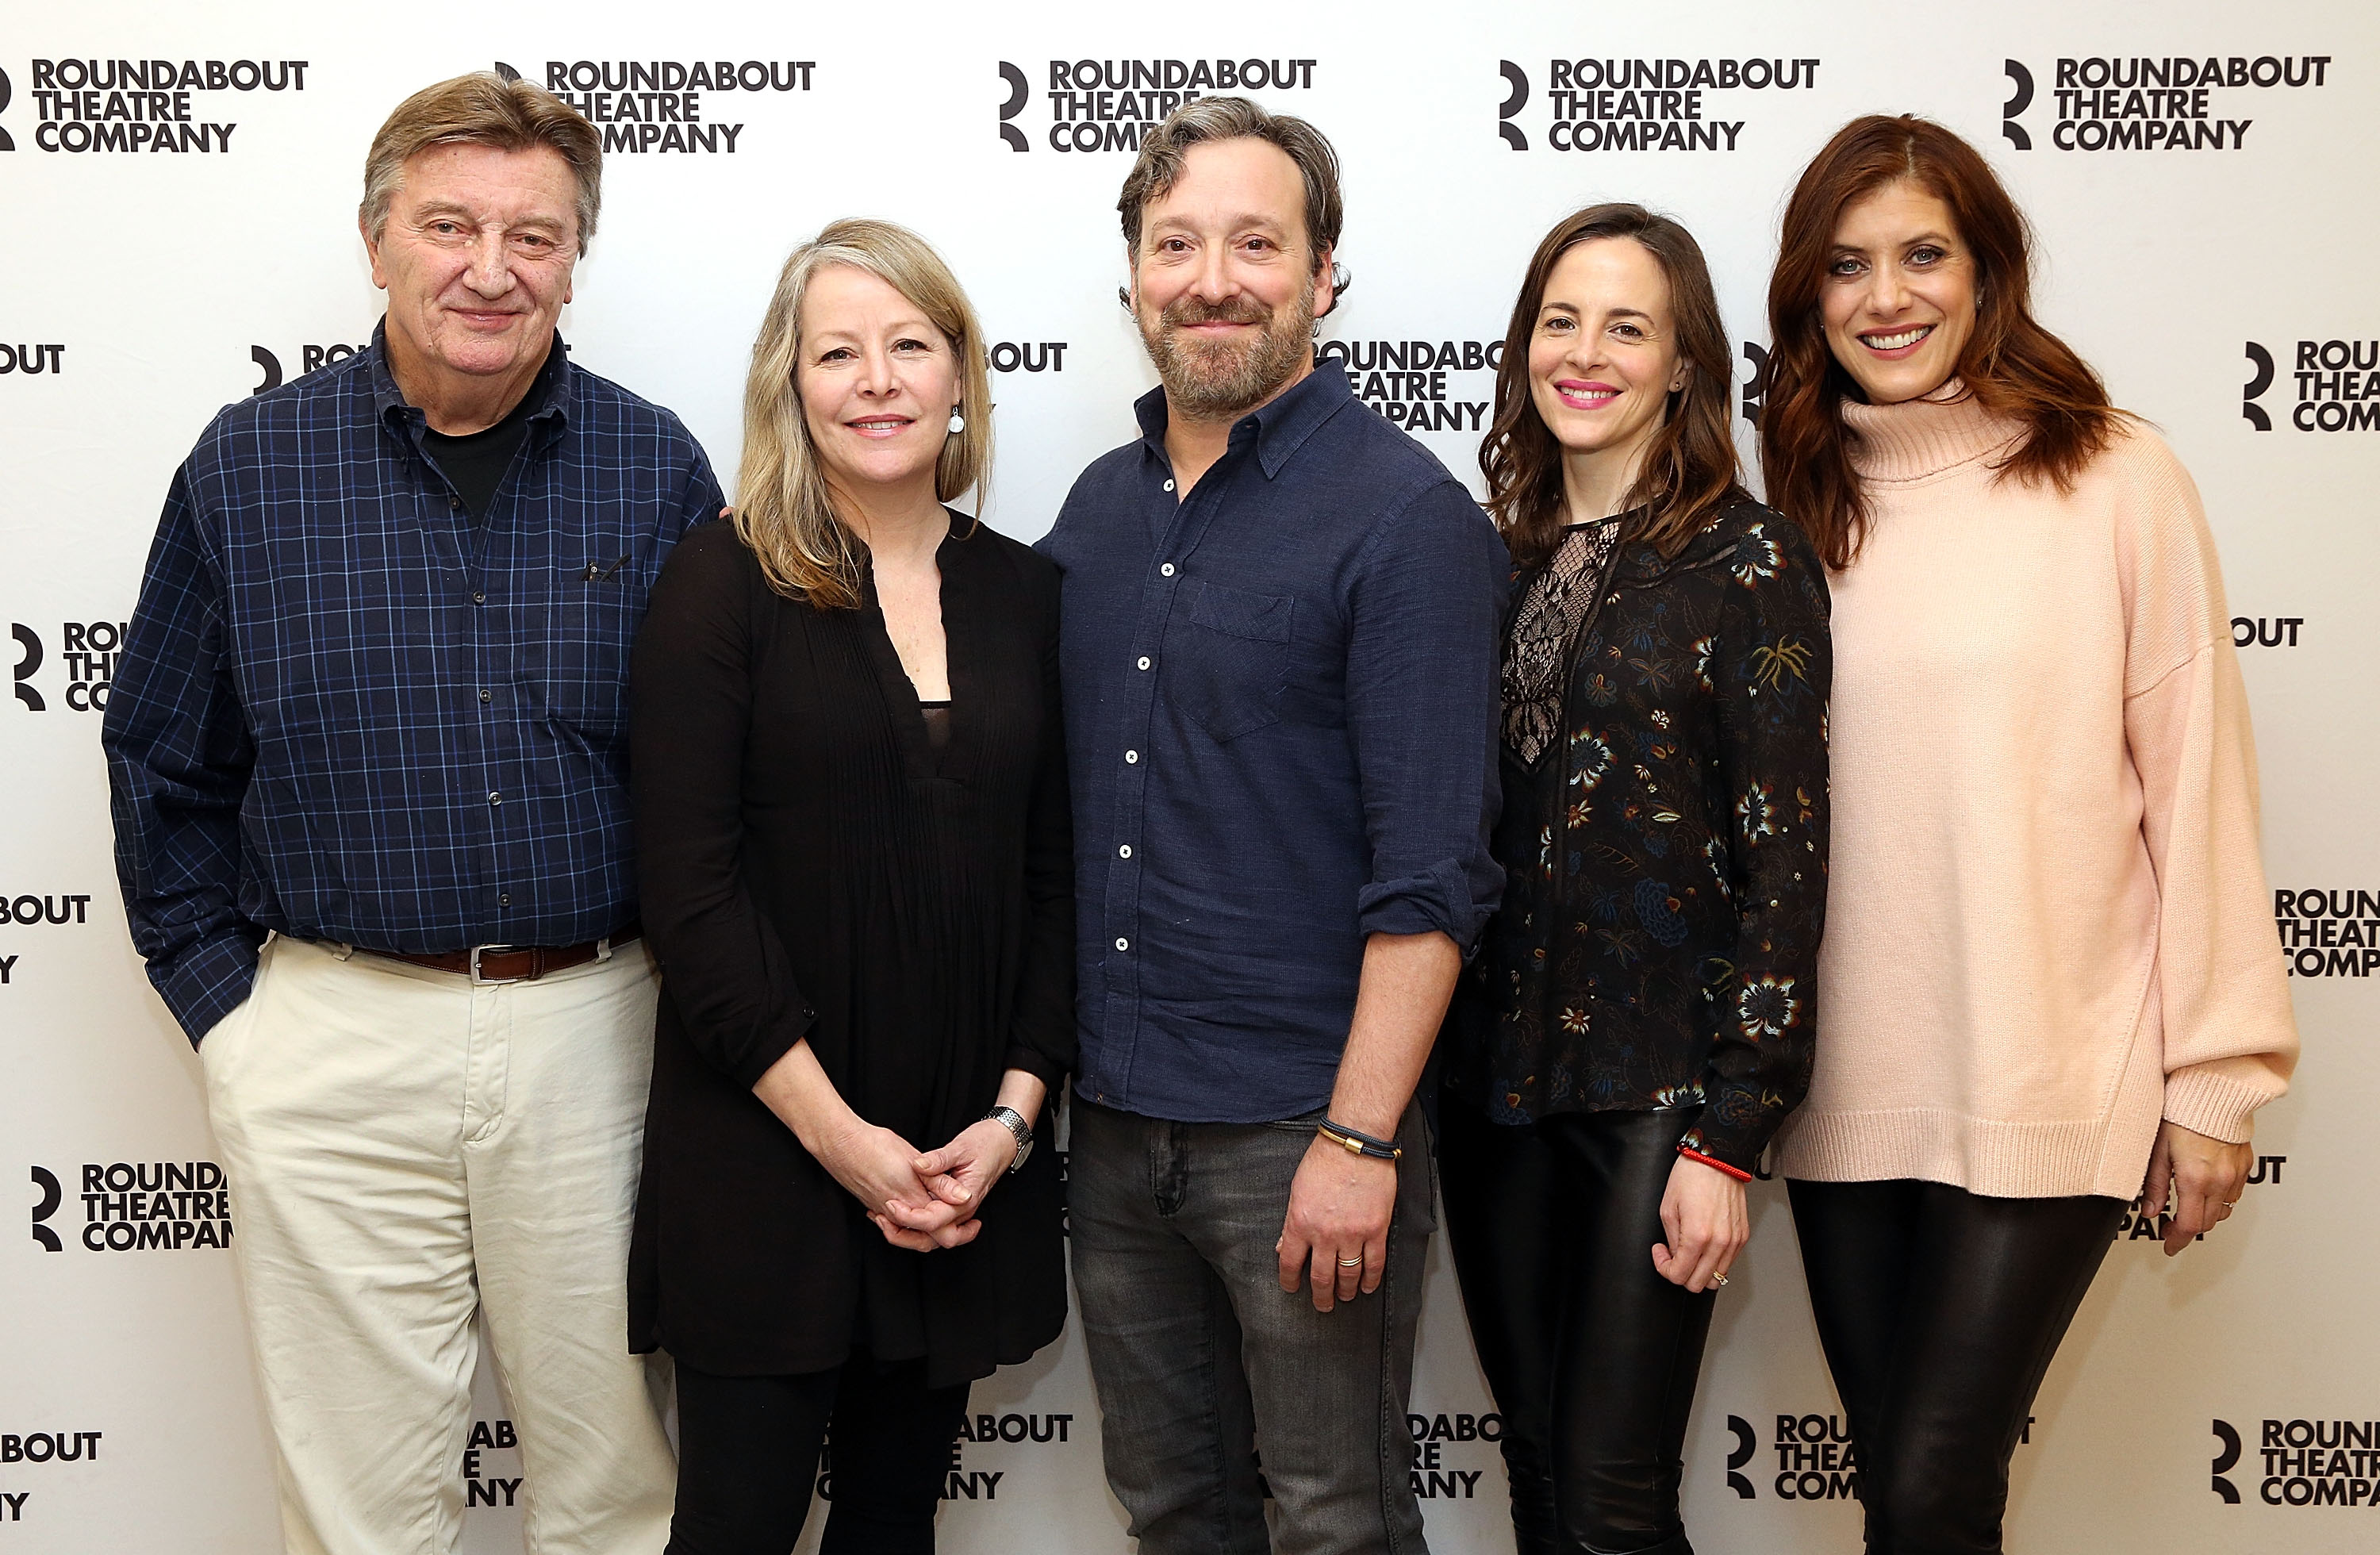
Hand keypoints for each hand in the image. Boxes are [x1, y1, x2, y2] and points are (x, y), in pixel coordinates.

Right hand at [811, 1116, 971, 1252]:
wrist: (840, 1144)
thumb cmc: (875, 1146)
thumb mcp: (914, 1159)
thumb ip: (940, 1182)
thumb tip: (963, 1197)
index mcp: (910, 1201)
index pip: (940, 1230)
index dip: (961, 1231)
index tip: (974, 1223)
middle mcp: (896, 1212)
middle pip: (925, 1240)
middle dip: (948, 1235)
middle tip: (968, 1227)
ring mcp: (881, 1210)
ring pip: (910, 1232)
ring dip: (928, 1229)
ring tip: (945, 1216)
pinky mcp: (873, 1205)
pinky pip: (895, 1223)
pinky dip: (910, 1222)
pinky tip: (917, 1207)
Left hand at [876, 1119, 1021, 1248]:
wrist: (1002, 1142)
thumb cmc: (986, 1143)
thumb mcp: (961, 1147)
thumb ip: (939, 1159)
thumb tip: (918, 1165)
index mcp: (966, 1198)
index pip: (935, 1220)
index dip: (910, 1216)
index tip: (891, 1203)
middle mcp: (962, 1211)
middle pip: (933, 1239)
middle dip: (905, 1235)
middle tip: (883, 1218)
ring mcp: (957, 1211)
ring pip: (931, 1236)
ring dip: (907, 1233)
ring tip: (884, 1218)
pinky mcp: (951, 1206)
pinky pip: (932, 1223)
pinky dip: (913, 1223)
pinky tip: (895, 1210)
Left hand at [1277, 1134, 1397, 1312]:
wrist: (1355, 1144)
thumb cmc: (1324, 1161)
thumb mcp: (1296, 1191)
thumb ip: (1290, 1222)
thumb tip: (1283, 1246)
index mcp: (1300, 1223)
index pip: (1289, 1263)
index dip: (1289, 1281)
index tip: (1291, 1288)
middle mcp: (1324, 1234)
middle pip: (1321, 1277)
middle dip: (1321, 1296)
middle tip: (1323, 1305)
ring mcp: (1352, 1234)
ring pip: (1348, 1275)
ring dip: (1346, 1291)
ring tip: (1346, 1297)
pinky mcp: (1376, 1230)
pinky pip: (1374, 1263)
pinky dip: (1371, 1279)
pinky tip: (1367, 1286)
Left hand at [1650, 1153, 1749, 1291]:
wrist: (1717, 1159)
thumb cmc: (1691, 1177)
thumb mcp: (1668, 1209)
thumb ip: (1671, 1240)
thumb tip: (1674, 1257)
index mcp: (1698, 1236)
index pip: (1679, 1276)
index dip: (1664, 1268)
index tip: (1661, 1254)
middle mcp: (1720, 1242)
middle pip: (1699, 1284)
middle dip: (1681, 1274)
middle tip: (1672, 1255)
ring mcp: (1734, 1241)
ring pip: (1716, 1278)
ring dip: (1699, 1271)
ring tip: (1689, 1252)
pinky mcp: (1742, 1236)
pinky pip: (1728, 1263)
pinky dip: (1714, 1262)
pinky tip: (1704, 1246)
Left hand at [2143, 1120, 2251, 1255]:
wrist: (2212, 1091)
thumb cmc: (2181, 1113)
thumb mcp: (2157, 1150)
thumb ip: (2154, 1184)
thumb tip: (2150, 1210)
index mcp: (2195, 1179)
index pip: (2189, 1225)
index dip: (2177, 1240)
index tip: (2169, 1244)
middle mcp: (2219, 1180)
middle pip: (2207, 1222)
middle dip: (2188, 1229)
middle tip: (2171, 1227)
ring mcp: (2234, 1173)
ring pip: (2223, 1210)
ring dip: (2205, 1214)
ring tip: (2187, 1208)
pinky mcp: (2243, 1164)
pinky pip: (2234, 1193)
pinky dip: (2220, 1199)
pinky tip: (2206, 1190)